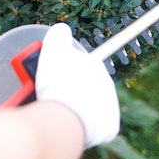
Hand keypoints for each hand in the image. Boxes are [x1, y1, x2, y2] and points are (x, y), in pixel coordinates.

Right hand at [35, 23, 119, 147]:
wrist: (64, 120)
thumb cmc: (56, 84)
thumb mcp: (52, 51)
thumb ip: (57, 36)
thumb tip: (62, 29)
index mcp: (94, 65)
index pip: (77, 65)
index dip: (60, 70)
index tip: (48, 77)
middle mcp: (106, 84)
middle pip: (82, 86)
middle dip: (67, 89)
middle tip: (48, 95)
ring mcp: (110, 107)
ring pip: (88, 106)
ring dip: (74, 108)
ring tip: (56, 113)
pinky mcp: (109, 129)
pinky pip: (94, 126)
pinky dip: (82, 126)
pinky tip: (68, 125)